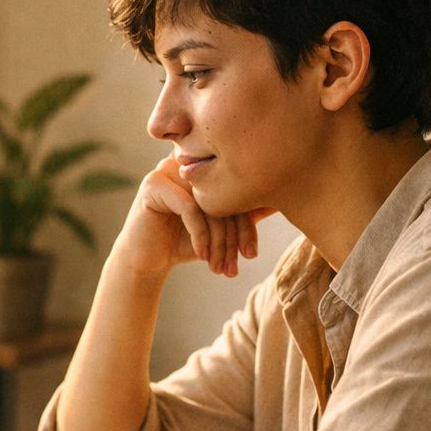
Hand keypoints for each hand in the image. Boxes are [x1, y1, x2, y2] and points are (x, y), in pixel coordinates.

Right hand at [114, 157, 271, 279]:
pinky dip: (199, 235)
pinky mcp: (154, 183)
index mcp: (207, 167)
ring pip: (208, 202)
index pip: (237, 191)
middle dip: (233, 237)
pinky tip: (202, 256)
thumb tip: (282, 198)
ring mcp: (169, 169)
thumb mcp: (222, 229)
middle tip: (236, 265)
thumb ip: (246, 212)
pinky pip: (189, 207)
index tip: (251, 254)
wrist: (148, 259)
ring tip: (220, 267)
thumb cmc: (187, 242)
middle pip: (224, 195)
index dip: (247, 225)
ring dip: (218, 241)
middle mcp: (189, 163)